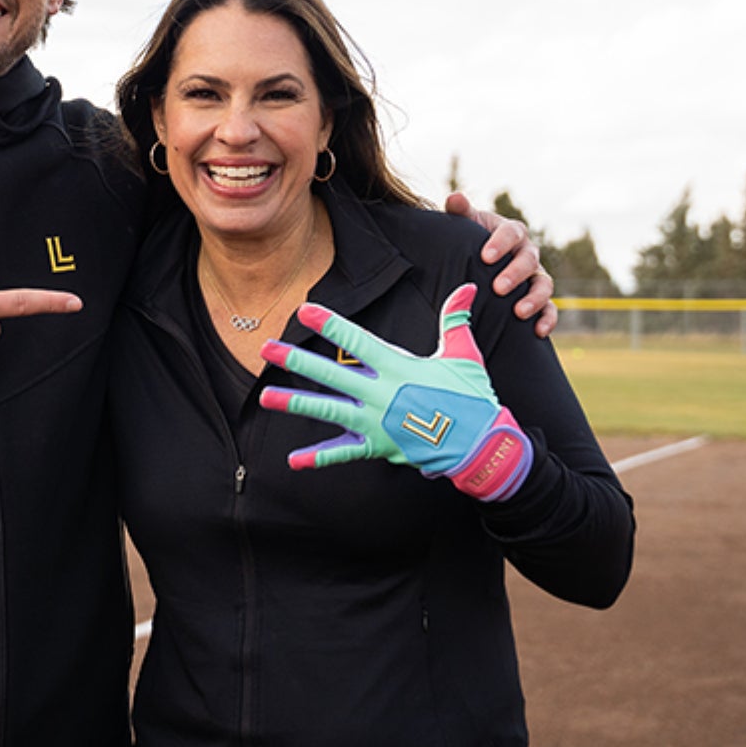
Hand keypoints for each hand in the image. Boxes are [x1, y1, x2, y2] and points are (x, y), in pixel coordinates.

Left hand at [258, 283, 531, 500]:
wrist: (479, 445)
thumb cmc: (472, 398)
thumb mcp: (464, 355)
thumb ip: (455, 320)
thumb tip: (466, 287)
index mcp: (398, 368)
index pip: (357, 341)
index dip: (331, 323)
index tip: (305, 310)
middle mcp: (380, 394)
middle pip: (331, 374)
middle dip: (297, 360)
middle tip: (266, 349)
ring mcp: (375, 423)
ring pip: (328, 411)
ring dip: (295, 403)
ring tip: (265, 397)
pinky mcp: (377, 447)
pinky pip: (343, 453)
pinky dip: (318, 457)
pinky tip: (293, 459)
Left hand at [443, 191, 557, 337]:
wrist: (476, 262)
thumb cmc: (471, 241)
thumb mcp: (465, 226)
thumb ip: (460, 212)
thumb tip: (454, 197)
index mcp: (510, 232)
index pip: (511, 232)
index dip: (501, 243)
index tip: (485, 257)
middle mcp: (527, 252)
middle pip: (529, 260)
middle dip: (515, 274)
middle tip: (498, 288)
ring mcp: (535, 276)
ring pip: (544, 284)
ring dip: (534, 298)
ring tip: (518, 312)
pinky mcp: (539, 298)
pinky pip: (551, 308)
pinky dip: (548, 319)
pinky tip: (538, 331)